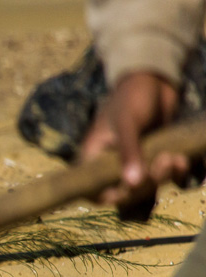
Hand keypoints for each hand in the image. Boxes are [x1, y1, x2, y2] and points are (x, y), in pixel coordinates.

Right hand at [80, 71, 187, 211]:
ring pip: (145, 188)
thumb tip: (132, 183)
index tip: (137, 186)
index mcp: (93, 158)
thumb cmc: (132, 98)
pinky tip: (182, 160)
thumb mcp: (128, 123)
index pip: (96, 192)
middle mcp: (109, 166)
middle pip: (125, 193)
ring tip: (177, 159)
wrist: (154, 81)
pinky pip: (160, 179)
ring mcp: (131, 164)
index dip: (115, 196)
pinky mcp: (149, 161)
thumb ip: (129, 152)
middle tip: (166, 160)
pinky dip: (173, 174)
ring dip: (163, 178)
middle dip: (148, 182)